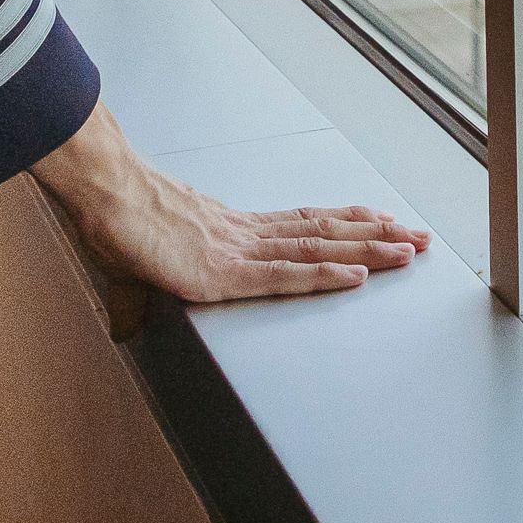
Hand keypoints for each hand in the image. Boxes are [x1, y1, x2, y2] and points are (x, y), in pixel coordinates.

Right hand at [28, 100, 431, 304]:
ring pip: (318, 250)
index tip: (382, 221)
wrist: (101, 194)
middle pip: (324, 234)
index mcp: (231, 231)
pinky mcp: (224, 272)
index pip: (302, 226)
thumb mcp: (131, 271)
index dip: (345, 225)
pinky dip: (325, 275)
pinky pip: (285, 275)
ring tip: (411, 250)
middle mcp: (247, 235)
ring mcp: (239, 251)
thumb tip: (125, 328)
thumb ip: (137, 302)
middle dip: (377, 236)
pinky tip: (358, 275)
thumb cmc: (114, 223)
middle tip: (421, 237)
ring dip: (369, 250)